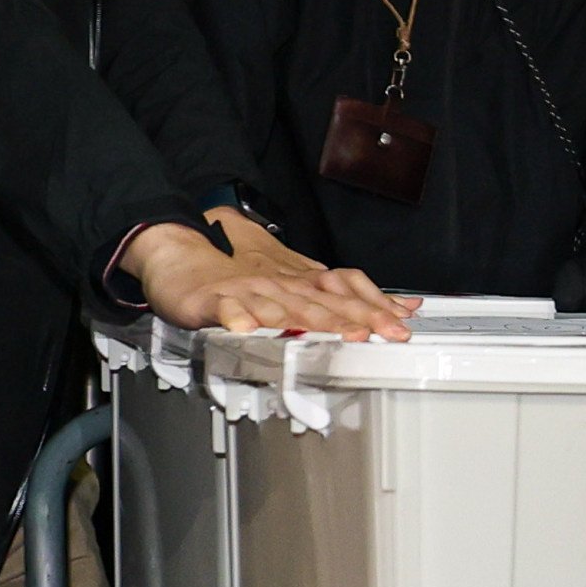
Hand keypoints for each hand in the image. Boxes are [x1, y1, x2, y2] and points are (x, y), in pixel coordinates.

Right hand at [121, 215, 410, 337]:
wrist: (183, 251)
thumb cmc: (238, 271)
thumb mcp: (294, 279)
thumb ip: (338, 294)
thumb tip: (392, 304)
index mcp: (301, 281)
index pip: (345, 291)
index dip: (375, 307)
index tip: (402, 323)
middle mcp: (281, 284)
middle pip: (322, 302)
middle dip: (353, 318)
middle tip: (378, 333)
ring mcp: (249, 291)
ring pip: (281, 307)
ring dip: (306, 321)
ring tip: (326, 336)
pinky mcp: (216, 299)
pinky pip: (229, 310)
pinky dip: (238, 319)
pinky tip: (247, 331)